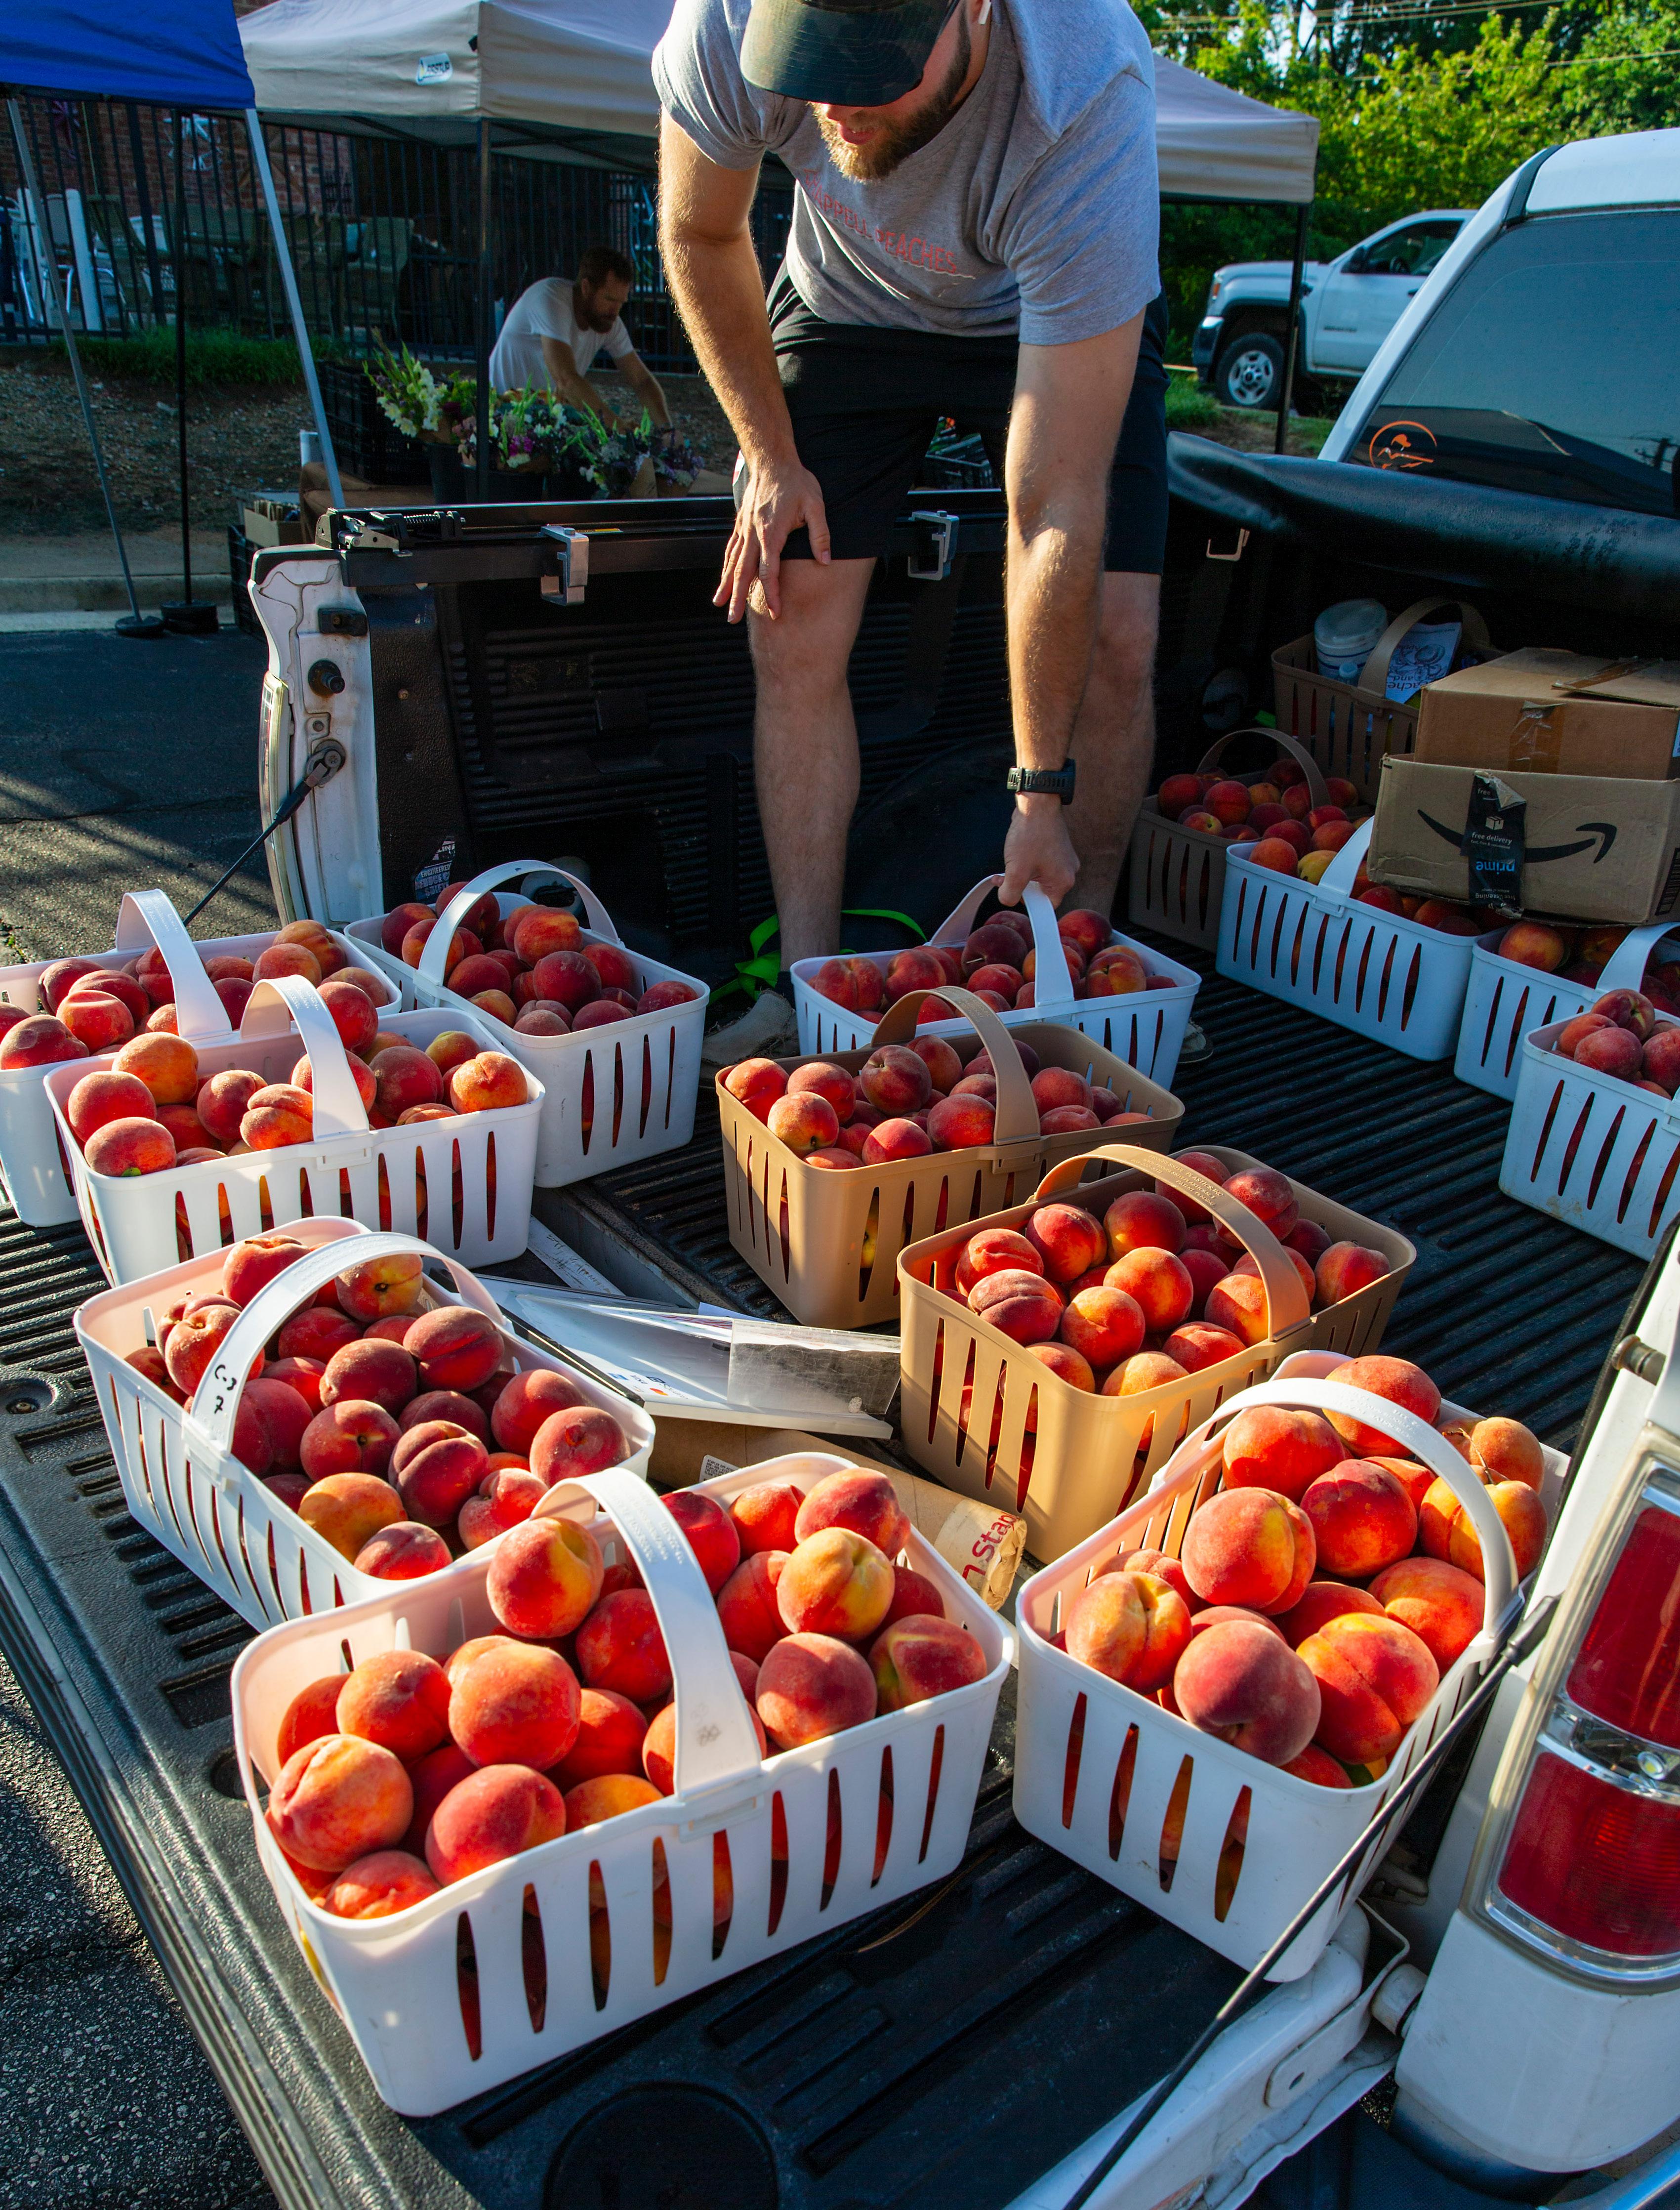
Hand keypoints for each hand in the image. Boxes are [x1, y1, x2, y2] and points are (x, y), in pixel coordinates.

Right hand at [717, 451, 829, 622]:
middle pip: (744, 572)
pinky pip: (731, 548)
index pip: (770, 572)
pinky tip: (723, 578)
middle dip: (738, 598)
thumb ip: (820, 534)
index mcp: (771, 533)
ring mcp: (744, 528)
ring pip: (733, 562)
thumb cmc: (796, 482)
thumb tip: (825, 560)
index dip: (772, 594)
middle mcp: (753, 534)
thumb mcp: (816, 505)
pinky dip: (726, 565)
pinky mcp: (741, 523)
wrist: (772, 458)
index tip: (776, 613)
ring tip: (719, 604)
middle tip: (732, 620)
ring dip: (726, 584)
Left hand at [1000, 797, 1077, 908]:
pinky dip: (1026, 861)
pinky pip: (1039, 863)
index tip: (1014, 892)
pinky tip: (1017, 852)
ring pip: (1037, 877)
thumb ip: (1010, 893)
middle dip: (1020, 885)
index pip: (1045, 906)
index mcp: (1063, 881)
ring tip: (1011, 860)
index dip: (1026, 902)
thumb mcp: (1016, 870)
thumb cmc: (1031, 833)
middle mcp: (1068, 871)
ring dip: (1020, 872)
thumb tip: (1007, 899)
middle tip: (1006, 876)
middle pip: (1040, 891)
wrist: (1037, 803)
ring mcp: (1063, 859)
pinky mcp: (1056, 848)